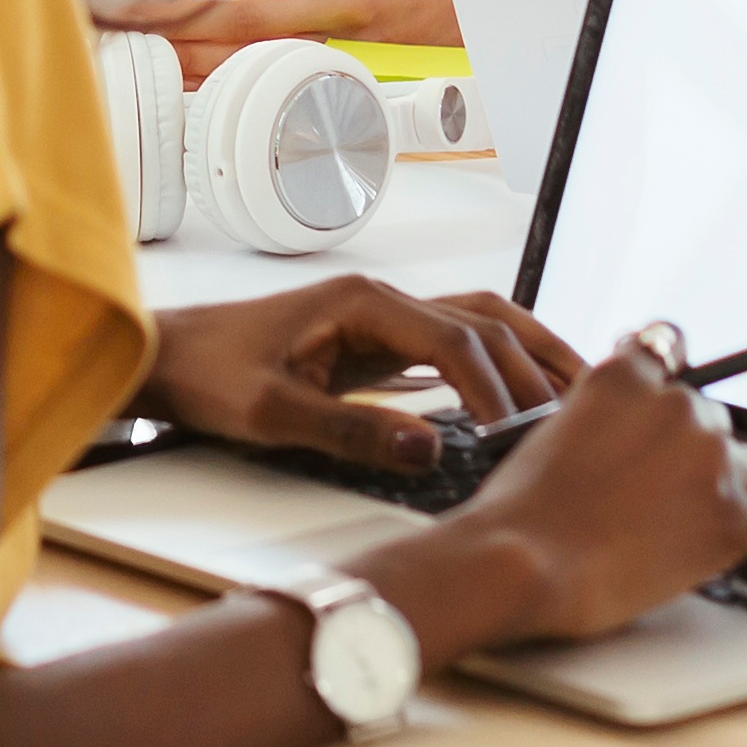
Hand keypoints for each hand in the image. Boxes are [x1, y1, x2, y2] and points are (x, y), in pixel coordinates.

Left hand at [118, 0, 461, 49]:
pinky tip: (197, 81)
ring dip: (206, 61)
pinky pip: (279, 79)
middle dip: (193, 22)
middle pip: (255, 17)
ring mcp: (339, 40)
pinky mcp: (338, 69)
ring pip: (264, 58)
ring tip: (157, 57)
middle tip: (142, 23)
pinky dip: (236, 82)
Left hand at [137, 280, 580, 473]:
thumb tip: (430, 447)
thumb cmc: (207, 376)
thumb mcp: (270, 413)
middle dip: (535, 364)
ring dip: (529, 351)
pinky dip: (497, 362)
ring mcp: (381, 318)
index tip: (520, 435)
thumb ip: (350, 430)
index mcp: (360, 302)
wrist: (165, 358)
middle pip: (484, 319)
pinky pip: (455, 343)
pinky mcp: (376, 342)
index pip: (454, 339)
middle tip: (578, 417)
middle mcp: (379, 299)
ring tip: (581, 391)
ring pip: (478, 321)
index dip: (495, 387)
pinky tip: (521, 395)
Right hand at [409, 332, 746, 646]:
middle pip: (713, 422)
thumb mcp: (549, 431)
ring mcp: (711, 462)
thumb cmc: (523, 510)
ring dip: (729, 491)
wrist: (522, 562)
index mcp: (627, 376)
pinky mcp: (733, 520)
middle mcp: (679, 407)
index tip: (673, 390)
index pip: (670, 350)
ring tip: (686, 529)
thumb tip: (629, 427)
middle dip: (694, 454)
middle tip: (653, 497)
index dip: (668, 380)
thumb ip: (601, 413)